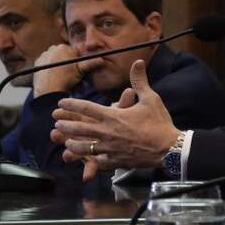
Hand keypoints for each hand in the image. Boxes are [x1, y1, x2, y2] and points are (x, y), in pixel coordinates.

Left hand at [32, 44, 103, 96]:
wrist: (48, 91)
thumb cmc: (66, 81)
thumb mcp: (81, 72)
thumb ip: (91, 63)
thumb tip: (102, 59)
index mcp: (64, 47)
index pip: (74, 52)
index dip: (78, 62)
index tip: (79, 70)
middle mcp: (52, 48)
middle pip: (65, 55)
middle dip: (69, 63)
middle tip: (72, 76)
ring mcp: (44, 55)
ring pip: (56, 59)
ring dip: (60, 66)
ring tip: (63, 78)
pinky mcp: (37, 63)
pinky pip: (47, 63)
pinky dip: (51, 68)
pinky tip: (55, 77)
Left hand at [51, 59, 178, 169]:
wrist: (168, 148)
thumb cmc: (159, 122)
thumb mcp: (150, 98)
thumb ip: (140, 81)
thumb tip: (137, 62)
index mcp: (113, 116)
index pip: (86, 108)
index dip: (71, 105)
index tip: (60, 103)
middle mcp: (108, 133)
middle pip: (80, 129)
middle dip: (66, 125)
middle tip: (56, 124)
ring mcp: (110, 149)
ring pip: (85, 148)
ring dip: (73, 145)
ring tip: (66, 143)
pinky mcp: (116, 161)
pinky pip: (99, 162)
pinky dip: (93, 160)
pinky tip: (89, 160)